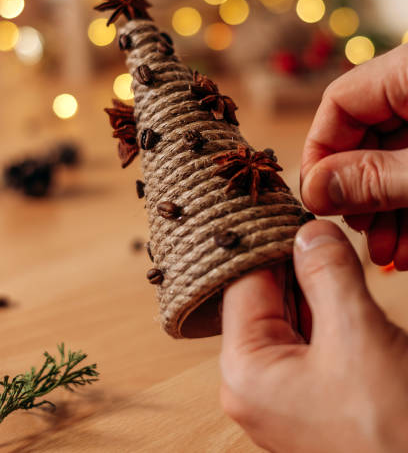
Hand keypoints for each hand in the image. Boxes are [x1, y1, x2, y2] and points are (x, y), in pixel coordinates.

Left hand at [220, 220, 407, 452]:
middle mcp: (253, 382)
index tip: (291, 212)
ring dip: (318, 288)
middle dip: (297, 265)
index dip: (268, 243)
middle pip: (266, 297)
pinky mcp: (310, 395)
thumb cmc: (391, 432)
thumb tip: (308, 230)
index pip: (243, 282)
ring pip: (291, 314)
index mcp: (244, 370)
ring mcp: (282, 392)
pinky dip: (330, 314)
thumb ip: (326, 271)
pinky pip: (312, 338)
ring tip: (339, 262)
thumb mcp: (356, 332)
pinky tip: (349, 300)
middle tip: (321, 231)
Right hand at [301, 44, 407, 267]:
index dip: (321, 153)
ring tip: (387, 256)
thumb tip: (313, 190)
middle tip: (360, 233)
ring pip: (395, 160)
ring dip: (388, 211)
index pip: (340, 101)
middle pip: (366, 136)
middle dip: (361, 194)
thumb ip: (376, 177)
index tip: (318, 200)